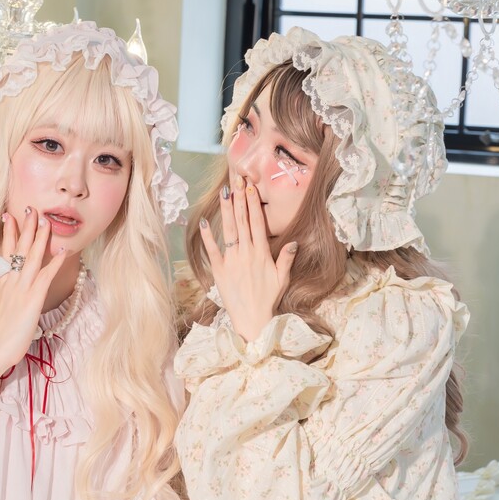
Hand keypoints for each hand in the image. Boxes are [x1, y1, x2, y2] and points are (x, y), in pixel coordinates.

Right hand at [0, 209, 70, 370]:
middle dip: (26, 226)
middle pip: (18, 248)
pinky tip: (63, 249)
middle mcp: (11, 281)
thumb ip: (8, 297)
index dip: (9, 233)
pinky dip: (55, 261)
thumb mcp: (2, 310)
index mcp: (4, 284)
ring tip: (45, 219)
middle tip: (31, 207)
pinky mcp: (33, 298)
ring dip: (40, 237)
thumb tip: (13, 293)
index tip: (10, 216)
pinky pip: (46, 275)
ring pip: (32, 256)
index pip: (6, 252)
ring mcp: (22, 288)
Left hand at [199, 177, 296, 343]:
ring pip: (229, 231)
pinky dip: (208, 237)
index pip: (257, 222)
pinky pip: (212, 251)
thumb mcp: (282, 278)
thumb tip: (294, 242)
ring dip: (226, 211)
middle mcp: (246, 253)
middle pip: (242, 221)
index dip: (253, 203)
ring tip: (224, 192)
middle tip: (237, 180)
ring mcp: (231, 261)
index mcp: (262, 253)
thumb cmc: (268, 299)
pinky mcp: (219, 271)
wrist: (252, 319)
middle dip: (240, 199)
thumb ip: (286, 258)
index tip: (250, 187)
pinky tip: (204, 221)